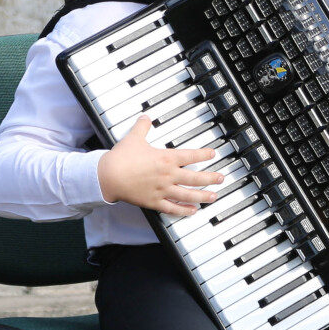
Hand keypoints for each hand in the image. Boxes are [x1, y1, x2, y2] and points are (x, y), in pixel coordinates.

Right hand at [96, 115, 226, 214]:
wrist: (107, 176)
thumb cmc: (120, 158)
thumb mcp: (134, 138)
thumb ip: (142, 127)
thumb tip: (145, 117)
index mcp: (166, 158)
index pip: (191, 156)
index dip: (204, 155)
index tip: (213, 154)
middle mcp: (168, 175)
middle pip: (195, 177)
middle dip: (210, 178)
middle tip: (221, 178)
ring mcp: (162, 190)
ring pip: (187, 195)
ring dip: (202, 196)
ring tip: (213, 196)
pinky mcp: (153, 202)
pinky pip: (172, 208)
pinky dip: (183, 210)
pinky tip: (193, 211)